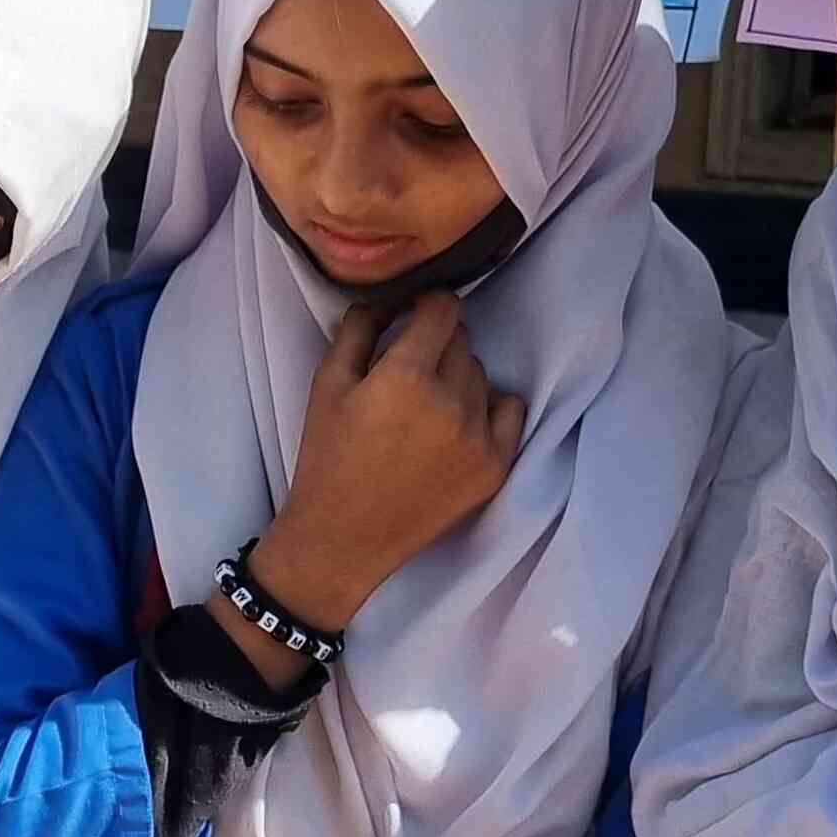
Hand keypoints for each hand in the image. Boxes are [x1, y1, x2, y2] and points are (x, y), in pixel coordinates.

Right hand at [243, 293, 525, 648]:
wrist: (344, 537)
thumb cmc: (328, 458)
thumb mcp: (326, 383)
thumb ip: (361, 328)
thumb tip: (394, 299)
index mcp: (405, 377)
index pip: (444, 308)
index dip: (428, 306)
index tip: (416, 318)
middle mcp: (450, 403)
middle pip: (463, 342)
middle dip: (437, 346)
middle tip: (410, 375)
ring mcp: (478, 438)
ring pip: (482, 376)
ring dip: (459, 380)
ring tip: (426, 410)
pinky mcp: (495, 467)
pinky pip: (510, 411)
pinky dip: (489, 409)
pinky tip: (459, 425)